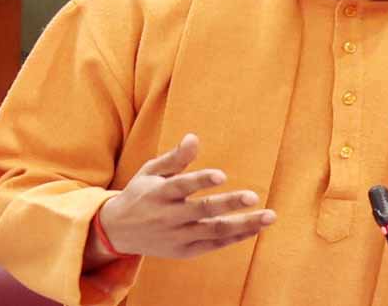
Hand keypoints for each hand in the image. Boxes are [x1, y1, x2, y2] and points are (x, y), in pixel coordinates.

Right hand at [88, 134, 276, 265]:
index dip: (201, 180)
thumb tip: (194, 137)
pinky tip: (256, 228)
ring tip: (269, 216)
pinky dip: (236, 237)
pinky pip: (215, 244)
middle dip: (229, 203)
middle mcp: (169, 217)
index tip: (221, 175)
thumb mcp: (151, 172)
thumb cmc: (141, 194)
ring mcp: (177, 237)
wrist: (118, 231)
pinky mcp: (185, 251)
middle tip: (253, 196)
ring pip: (215, 231)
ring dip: (244, 224)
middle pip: (202, 211)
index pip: (182, 186)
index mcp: (159, 193)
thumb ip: (175, 157)